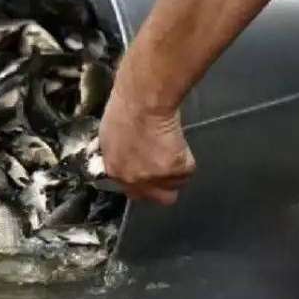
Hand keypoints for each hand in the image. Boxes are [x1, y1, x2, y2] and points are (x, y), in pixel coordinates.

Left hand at [98, 76, 195, 205]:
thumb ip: (117, 153)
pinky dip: (187, 158)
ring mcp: (155, 178)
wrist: (143, 101)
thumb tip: (125, 155)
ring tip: (172, 147)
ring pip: (176, 185)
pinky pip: (188, 171)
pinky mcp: (175, 170)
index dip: (145, 182)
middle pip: (158, 198)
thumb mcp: (109, 134)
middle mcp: (133, 180)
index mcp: (114, 170)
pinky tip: (178, 141)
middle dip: (164, 185)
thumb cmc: (125, 107)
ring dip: (177, 171)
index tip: (151, 174)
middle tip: (166, 165)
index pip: (132, 191)